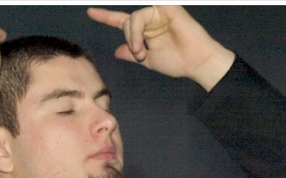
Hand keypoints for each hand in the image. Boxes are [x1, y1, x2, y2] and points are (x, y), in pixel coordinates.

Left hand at [87, 6, 234, 90]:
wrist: (196, 62)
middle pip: (127, 22)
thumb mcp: (149, 61)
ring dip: (134, 35)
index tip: (90, 12)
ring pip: (134, 18)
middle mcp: (151, 19)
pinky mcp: (167, 7)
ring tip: (142, 51)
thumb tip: (117, 51)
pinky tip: (144, 41)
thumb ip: (133, 54)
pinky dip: (139, 27)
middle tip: (140, 53)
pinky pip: (144, 12)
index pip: (122, 21)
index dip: (106, 17)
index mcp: (146, 30)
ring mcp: (159, 12)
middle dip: (129, 38)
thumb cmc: (177, 62)